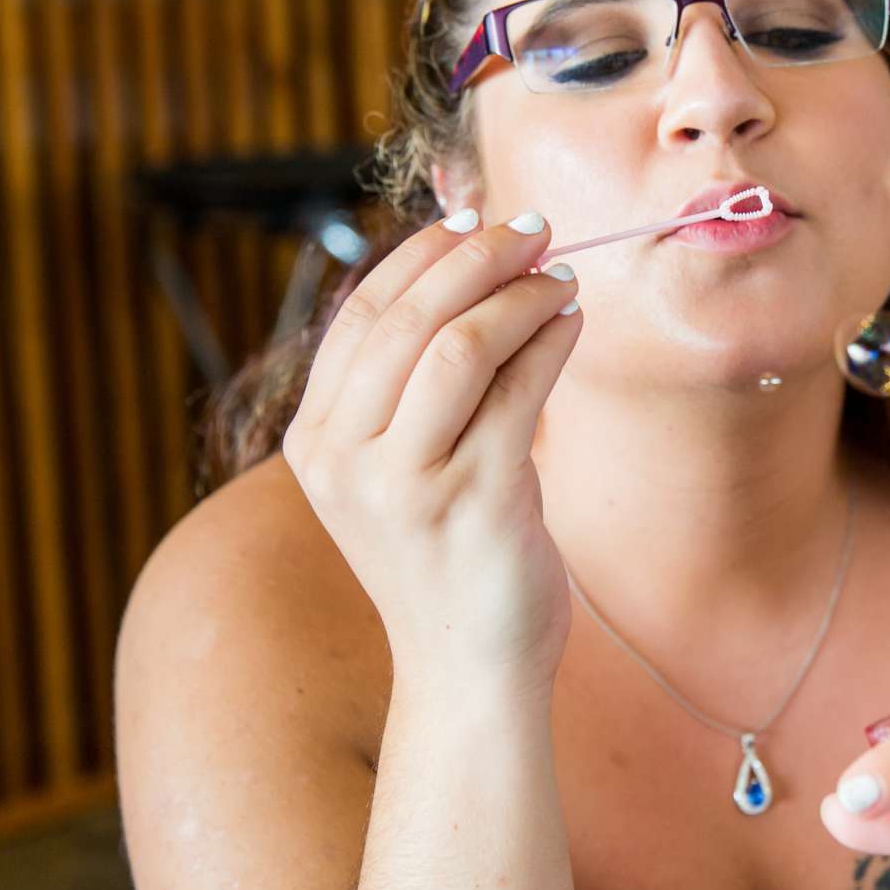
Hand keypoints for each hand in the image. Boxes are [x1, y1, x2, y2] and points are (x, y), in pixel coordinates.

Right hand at [280, 209, 582, 696]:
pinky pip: (520, 391)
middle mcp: (346, 460)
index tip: (474, 221)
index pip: (361, 314)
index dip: (421, 255)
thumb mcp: (396, 468)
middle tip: (534, 227)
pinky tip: (574, 323)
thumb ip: (405, 384)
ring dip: (522, 294)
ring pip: (464, 344)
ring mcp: (407, 483)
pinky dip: (552, 340)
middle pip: (411, 318)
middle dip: (479, 258)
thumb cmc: (445, 556)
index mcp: (315, 441)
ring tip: (561, 276)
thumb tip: (459, 266)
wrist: (469, 669)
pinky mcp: (476, 501)